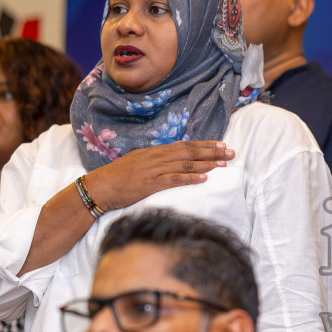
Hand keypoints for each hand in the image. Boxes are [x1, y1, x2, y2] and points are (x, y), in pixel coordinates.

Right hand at [84, 141, 232, 210]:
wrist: (100, 186)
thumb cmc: (117, 176)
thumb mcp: (138, 161)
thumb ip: (155, 159)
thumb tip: (172, 157)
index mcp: (155, 151)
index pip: (185, 145)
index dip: (204, 145)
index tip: (221, 145)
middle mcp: (157, 157)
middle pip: (189, 152)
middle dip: (212, 152)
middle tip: (231, 152)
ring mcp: (154, 170)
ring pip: (185, 164)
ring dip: (206, 164)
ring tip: (223, 164)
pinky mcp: (150, 184)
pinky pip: (173, 180)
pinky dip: (189, 178)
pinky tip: (203, 179)